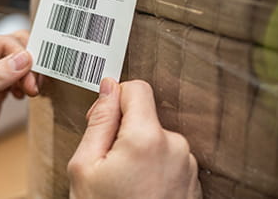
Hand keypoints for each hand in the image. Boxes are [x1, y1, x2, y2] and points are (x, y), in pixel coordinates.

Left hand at [0, 32, 37, 191]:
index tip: (31, 77)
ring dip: (31, 75)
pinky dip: (27, 86)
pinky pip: (17, 83)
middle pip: (14, 49)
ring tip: (31, 92)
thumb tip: (22, 60)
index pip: (3, 43)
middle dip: (30, 63)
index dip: (22, 56)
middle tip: (35, 84)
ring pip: (18, 65)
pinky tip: (25, 97)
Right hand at [67, 79, 201, 198]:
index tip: (100, 119)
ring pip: (156, 140)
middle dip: (123, 132)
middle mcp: (176, 147)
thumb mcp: (84, 166)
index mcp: (147, 138)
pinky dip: (153, 170)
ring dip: (138, 153)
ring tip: (123, 184)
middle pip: (145, 117)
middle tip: (106, 164)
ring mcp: (188, 166)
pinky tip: (138, 192)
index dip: (113, 98)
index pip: (136, 89)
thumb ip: (99, 122)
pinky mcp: (193, 183)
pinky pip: (169, 161)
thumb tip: (108, 88)